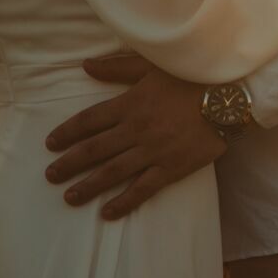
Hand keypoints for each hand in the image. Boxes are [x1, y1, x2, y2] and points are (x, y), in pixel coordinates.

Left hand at [42, 52, 224, 218]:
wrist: (228, 96)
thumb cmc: (190, 77)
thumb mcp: (151, 65)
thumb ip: (117, 68)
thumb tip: (86, 66)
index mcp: (129, 104)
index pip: (89, 121)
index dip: (67, 132)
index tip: (50, 144)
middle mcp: (136, 129)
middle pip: (94, 150)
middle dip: (69, 163)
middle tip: (50, 176)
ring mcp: (153, 151)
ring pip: (113, 172)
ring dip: (88, 186)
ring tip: (69, 197)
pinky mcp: (172, 168)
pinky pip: (143, 188)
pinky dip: (124, 202)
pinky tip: (107, 212)